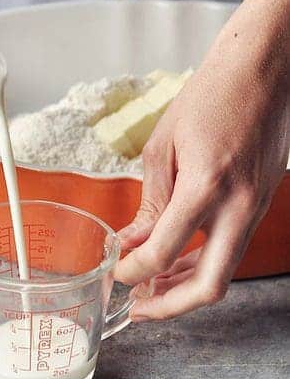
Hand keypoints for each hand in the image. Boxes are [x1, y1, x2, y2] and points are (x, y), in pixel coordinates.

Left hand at [115, 0, 288, 321]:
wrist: (263, 70)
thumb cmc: (211, 96)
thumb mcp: (164, 147)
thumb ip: (150, 202)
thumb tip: (132, 241)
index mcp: (207, 185)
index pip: (163, 251)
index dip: (133, 271)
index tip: (116, 273)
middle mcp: (240, 206)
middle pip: (209, 286)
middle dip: (169, 306)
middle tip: (138, 308)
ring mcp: (257, 208)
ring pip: (223, 271)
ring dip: (185, 285)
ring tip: (150, 286)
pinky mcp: (262, 204)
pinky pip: (232, 247)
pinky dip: (203, 259)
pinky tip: (177, 256)